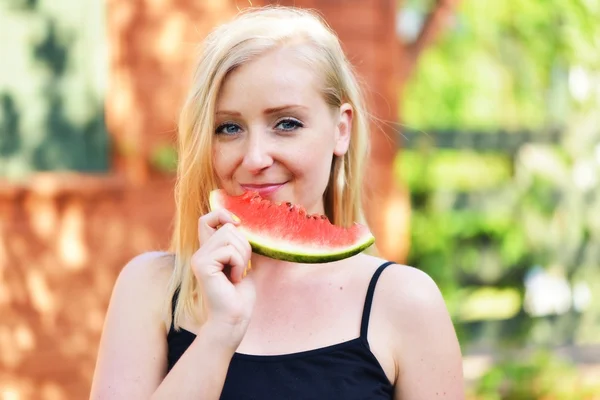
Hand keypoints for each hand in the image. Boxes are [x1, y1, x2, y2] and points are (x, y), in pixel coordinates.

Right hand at [191, 209, 255, 347]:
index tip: (237, 226)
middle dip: (244, 246)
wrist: (233, 319)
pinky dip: (240, 265)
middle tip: (242, 268)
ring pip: (230, 235)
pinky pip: (230, 251)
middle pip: (228, 227)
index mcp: (208, 251)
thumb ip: (238, 244)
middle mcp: (200, 252)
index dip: (223, 215)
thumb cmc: (239, 295)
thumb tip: (242, 223)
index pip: (207, 219)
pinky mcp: (202, 266)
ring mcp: (199, 258)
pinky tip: (234, 280)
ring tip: (237, 275)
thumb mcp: (242, 263)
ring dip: (243, 256)